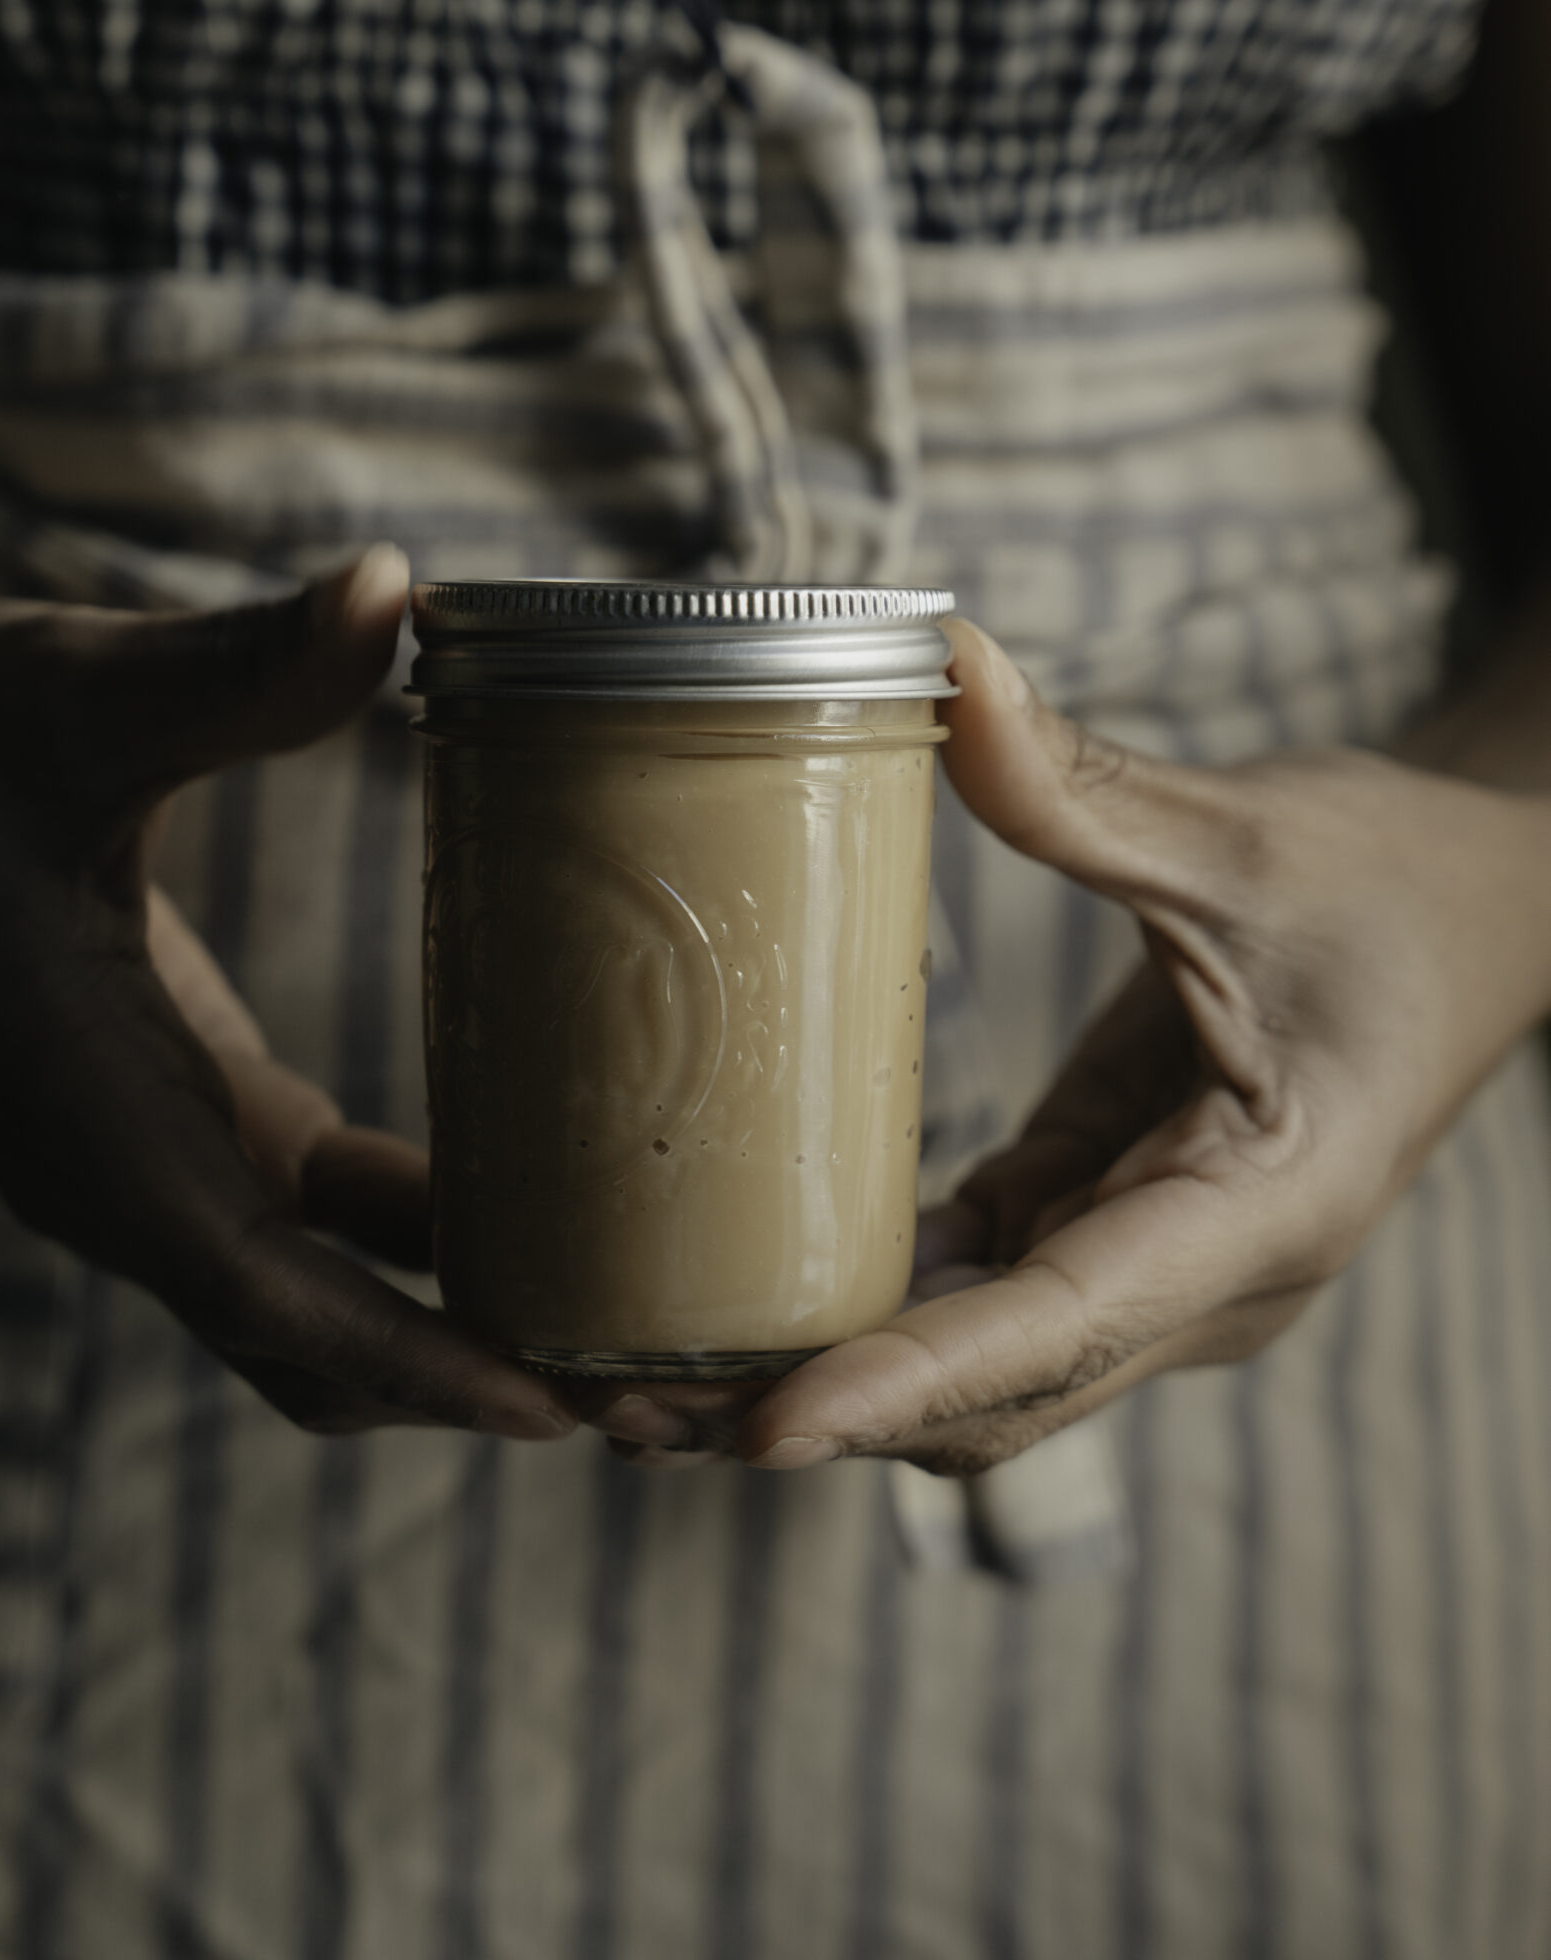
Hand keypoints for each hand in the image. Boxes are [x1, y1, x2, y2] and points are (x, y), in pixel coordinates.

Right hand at [0, 551, 577, 1442]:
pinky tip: (553, 1183)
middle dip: (470, 1380)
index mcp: (90, 1115)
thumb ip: (232, 664)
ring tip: (632, 1316)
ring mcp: (154, 1164)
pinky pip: (318, 1227)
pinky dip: (424, 1239)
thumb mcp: (75, 687)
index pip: (261, 1288)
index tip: (551, 1403)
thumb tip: (387, 589)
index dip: (409, 1355)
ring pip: (319, 1309)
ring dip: (459, 1325)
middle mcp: (122, 1178)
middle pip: (313, 1347)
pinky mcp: (187, 1123)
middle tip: (651, 1386)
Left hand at [644, 619, 1550, 1475]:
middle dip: (821, 1412)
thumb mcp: (1245, 835)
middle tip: (622, 1403)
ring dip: (823, 1378)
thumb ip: (1084, 784)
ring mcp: (1156, 1266)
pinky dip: (867, 1310)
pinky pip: (977, 1295)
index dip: (907, 1378)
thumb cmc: (1392, 883)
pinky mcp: (1111, 1221)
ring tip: (637, 1373)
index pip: (1064, 1323)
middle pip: (994, 1396)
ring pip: (974, 1373)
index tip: (766, 1424)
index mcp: (1261, 1208)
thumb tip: (943, 663)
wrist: (1486, 915)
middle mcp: (1206, 1280)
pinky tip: (737, 1285)